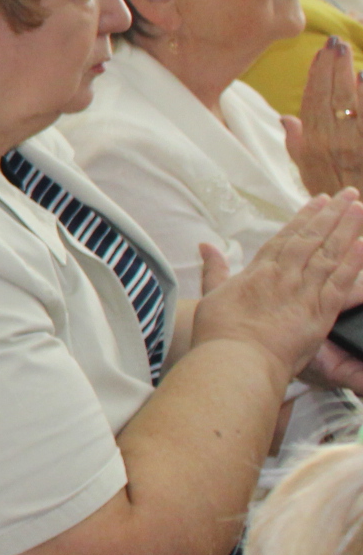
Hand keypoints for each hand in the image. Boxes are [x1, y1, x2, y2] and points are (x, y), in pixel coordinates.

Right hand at [193, 191, 362, 384]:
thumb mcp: (212, 296)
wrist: (235, 360)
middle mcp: (283, 275)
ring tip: (358, 209)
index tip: (319, 200)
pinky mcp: (320, 313)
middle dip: (331, 214)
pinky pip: (340, 283)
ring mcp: (303, 292)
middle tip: (349, 194)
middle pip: (312, 238)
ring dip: (346, 230)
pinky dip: (353, 264)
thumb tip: (206, 245)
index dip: (305, 217)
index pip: (287, 236)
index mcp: (259, 270)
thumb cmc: (220, 333)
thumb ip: (215, 270)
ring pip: (329, 254)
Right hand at [287, 38, 362, 195]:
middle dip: (332, 67)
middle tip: (335, 42)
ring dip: (349, 75)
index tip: (318, 54)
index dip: (315, 76)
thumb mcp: (307, 173)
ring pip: (351, 103)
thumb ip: (297, 144)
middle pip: (331, 98)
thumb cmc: (333, 194)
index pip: (312, 103)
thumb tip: (287, 117)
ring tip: (348, 51)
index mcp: (314, 146)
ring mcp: (357, 144)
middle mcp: (335, 142)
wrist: (358, 215)